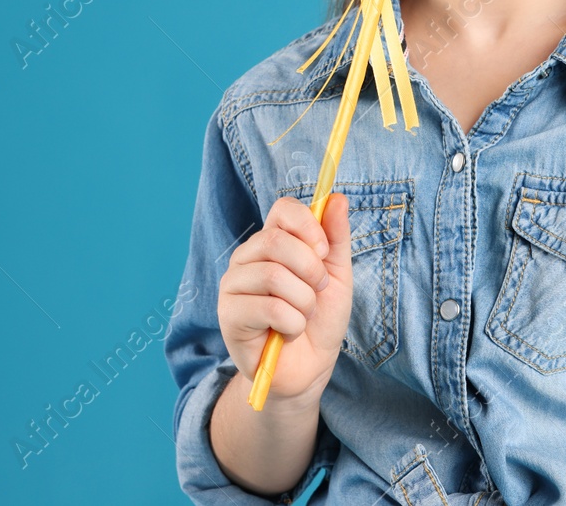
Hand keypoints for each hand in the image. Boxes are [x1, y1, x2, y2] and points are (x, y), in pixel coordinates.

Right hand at [218, 193, 351, 405]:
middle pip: (276, 241)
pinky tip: (288, 333)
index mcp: (271, 241)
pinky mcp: (228, 316)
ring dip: (303, 301)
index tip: (324, 251)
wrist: (308, 368)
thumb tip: (337, 198)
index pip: (282, 208)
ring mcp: (233, 286)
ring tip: (303, 315)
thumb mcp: (337, 275)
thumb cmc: (319, 320)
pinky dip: (293, 324)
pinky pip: (270, 308)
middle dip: (310, 269)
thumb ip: (335, 238)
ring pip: (273, 276)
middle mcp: (246, 258)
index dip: (308, 225)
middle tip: (318, 291)